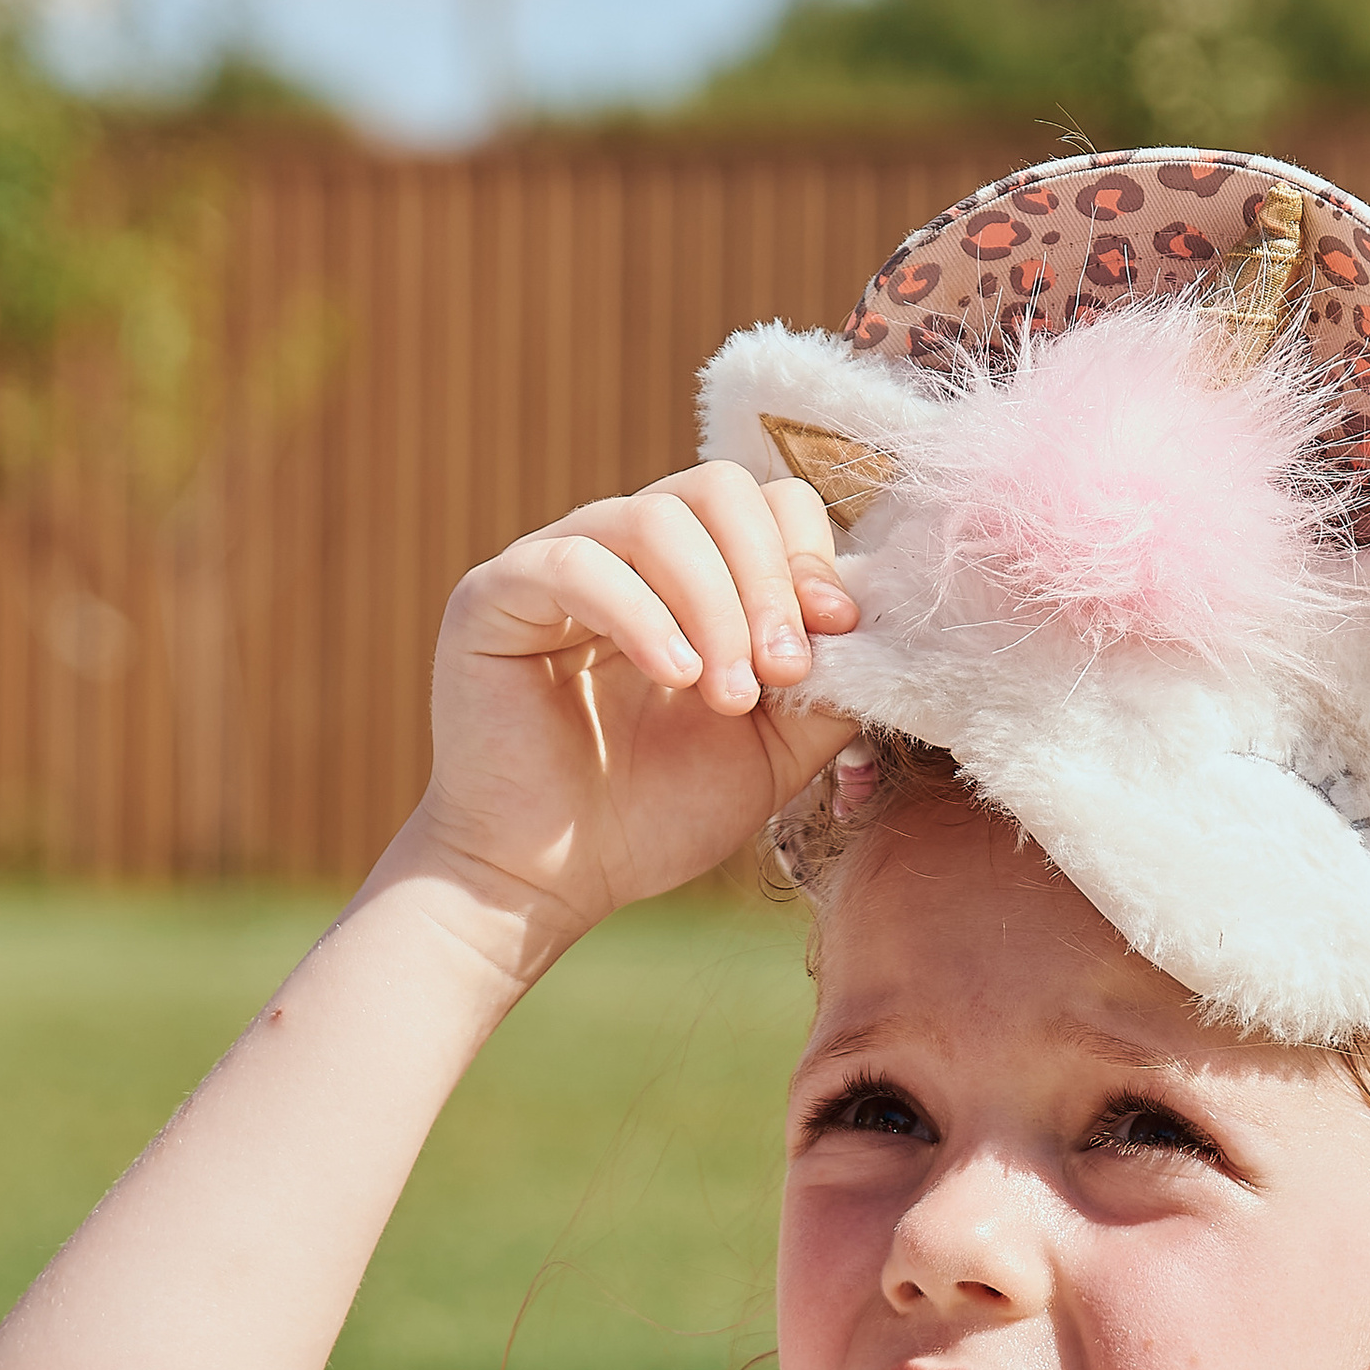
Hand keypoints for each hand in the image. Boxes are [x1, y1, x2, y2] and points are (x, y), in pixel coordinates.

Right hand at [416, 463, 859, 949]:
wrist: (555, 883)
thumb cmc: (655, 817)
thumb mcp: (773, 750)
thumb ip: (827, 685)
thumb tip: (873, 621)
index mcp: (690, 574)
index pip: (763, 501)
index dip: (807, 552)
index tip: (836, 628)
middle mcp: (624, 550)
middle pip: (718, 486)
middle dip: (769, 576)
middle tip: (782, 670)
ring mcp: (556, 562)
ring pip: (656, 518)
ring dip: (713, 605)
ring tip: (726, 696)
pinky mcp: (496, 593)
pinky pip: (577, 563)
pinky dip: (642, 615)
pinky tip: (675, 676)